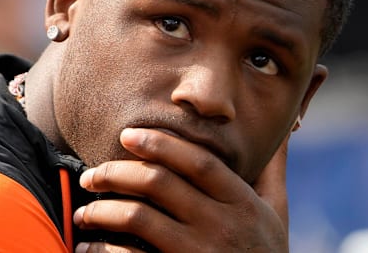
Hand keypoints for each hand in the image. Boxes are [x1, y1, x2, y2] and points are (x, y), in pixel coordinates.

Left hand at [73, 128, 289, 251]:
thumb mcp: (278, 213)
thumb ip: (272, 170)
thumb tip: (285, 127)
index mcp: (242, 203)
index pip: (197, 161)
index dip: (160, 143)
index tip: (126, 135)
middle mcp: (222, 226)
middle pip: (159, 183)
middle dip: (115, 173)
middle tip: (90, 175)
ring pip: (139, 217)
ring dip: (101, 210)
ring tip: (82, 213)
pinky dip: (103, 250)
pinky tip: (88, 247)